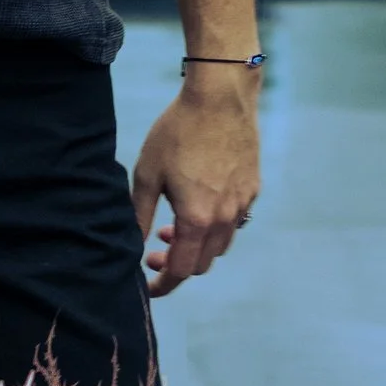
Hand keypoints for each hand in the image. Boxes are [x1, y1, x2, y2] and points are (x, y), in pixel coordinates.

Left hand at [130, 73, 261, 295]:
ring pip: (220, 245)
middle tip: (154, 248)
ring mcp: (243, 204)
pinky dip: (214, 226)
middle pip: (202, 263)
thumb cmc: (178, 132)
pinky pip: (235, 221)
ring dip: (196, 245)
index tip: (148, 286)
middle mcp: (224, 218)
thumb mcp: (148, 174)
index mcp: (196, 219)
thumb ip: (139, 216)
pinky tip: (199, 203)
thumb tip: (133, 246)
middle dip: (176, 264)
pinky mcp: (252, 189)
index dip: (162, 284)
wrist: (220, 98)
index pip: (180, 270)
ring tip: (173, 224)